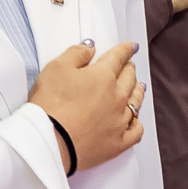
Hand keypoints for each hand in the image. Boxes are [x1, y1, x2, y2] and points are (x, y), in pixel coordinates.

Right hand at [28, 41, 142, 171]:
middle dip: (129, 69)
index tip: (131, 47)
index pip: (118, 58)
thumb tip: (90, 47)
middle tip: (129, 65)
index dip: (125, 50)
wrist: (51, 140)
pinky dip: (137, 123)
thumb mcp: (55, 68)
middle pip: (129, 78)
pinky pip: (136, 130)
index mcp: (103, 76)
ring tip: (138, 87)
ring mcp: (120, 120)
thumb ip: (76, 54)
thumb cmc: (50, 105)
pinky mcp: (119, 141)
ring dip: (137, 91)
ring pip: (136, 102)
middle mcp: (117, 97)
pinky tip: (134, 120)